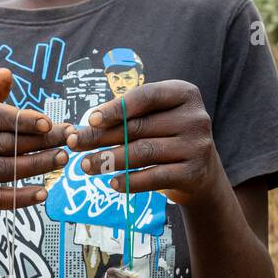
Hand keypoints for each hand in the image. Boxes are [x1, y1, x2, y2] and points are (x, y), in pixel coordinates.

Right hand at [0, 68, 69, 215]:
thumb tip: (7, 73)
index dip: (22, 120)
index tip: (49, 123)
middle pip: (2, 143)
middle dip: (39, 142)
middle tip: (69, 140)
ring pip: (1, 170)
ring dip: (36, 166)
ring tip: (61, 159)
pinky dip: (19, 197)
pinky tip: (43, 193)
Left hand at [64, 79, 222, 206]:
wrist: (202, 174)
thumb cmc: (168, 138)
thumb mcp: (157, 118)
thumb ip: (131, 115)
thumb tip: (88, 125)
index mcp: (185, 94)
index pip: (146, 96)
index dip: (116, 108)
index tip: (91, 119)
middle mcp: (195, 117)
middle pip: (139, 126)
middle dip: (102, 136)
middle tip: (75, 144)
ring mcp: (197, 146)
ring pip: (143, 152)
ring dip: (110, 160)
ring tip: (86, 165)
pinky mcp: (194, 173)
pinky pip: (155, 177)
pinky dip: (130, 181)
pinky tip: (112, 183)